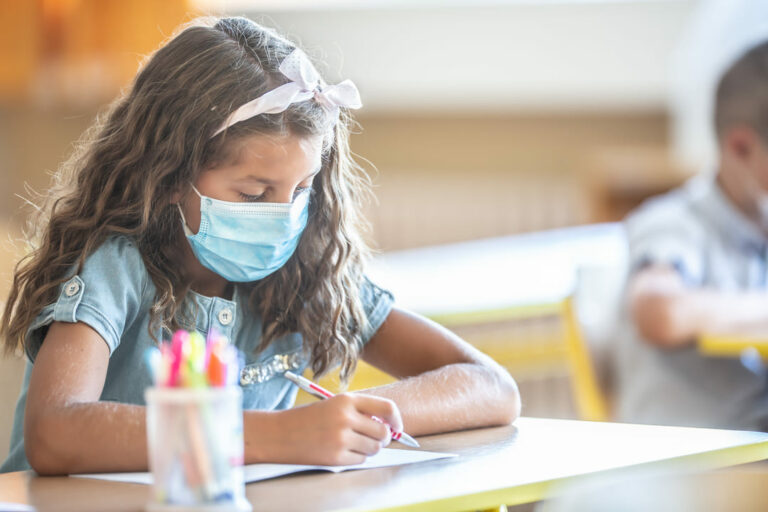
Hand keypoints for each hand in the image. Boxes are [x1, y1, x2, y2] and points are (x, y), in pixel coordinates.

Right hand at [256, 393, 402, 465]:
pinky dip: (356, 458)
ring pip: (374, 448)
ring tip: (353, 444)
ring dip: (369, 449)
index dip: (396, 419)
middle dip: (383, 438)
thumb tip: (389, 428)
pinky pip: (360, 460)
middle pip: (383, 433)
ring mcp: (341, 438)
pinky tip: (341, 451)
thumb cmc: (309, 418)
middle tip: (375, 439)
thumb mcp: (334, 405)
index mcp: (346, 400)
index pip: (386, 408)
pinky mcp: (335, 457)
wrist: (279, 433)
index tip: (396, 426)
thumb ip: (360, 412)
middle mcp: (346, 418)